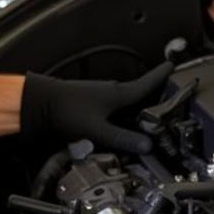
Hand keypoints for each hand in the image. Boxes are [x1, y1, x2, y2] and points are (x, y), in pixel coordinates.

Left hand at [20, 62, 171, 152]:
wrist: (40, 104)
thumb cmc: (66, 110)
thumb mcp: (99, 129)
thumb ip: (123, 139)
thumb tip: (147, 146)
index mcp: (118, 93)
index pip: (147, 83)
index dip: (162, 76)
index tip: (173, 67)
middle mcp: (111, 91)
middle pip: (139, 93)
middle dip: (153, 97)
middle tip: (167, 99)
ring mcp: (100, 96)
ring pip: (125, 101)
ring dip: (135, 108)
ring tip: (145, 119)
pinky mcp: (90, 103)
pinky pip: (113, 108)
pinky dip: (120, 115)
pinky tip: (118, 126)